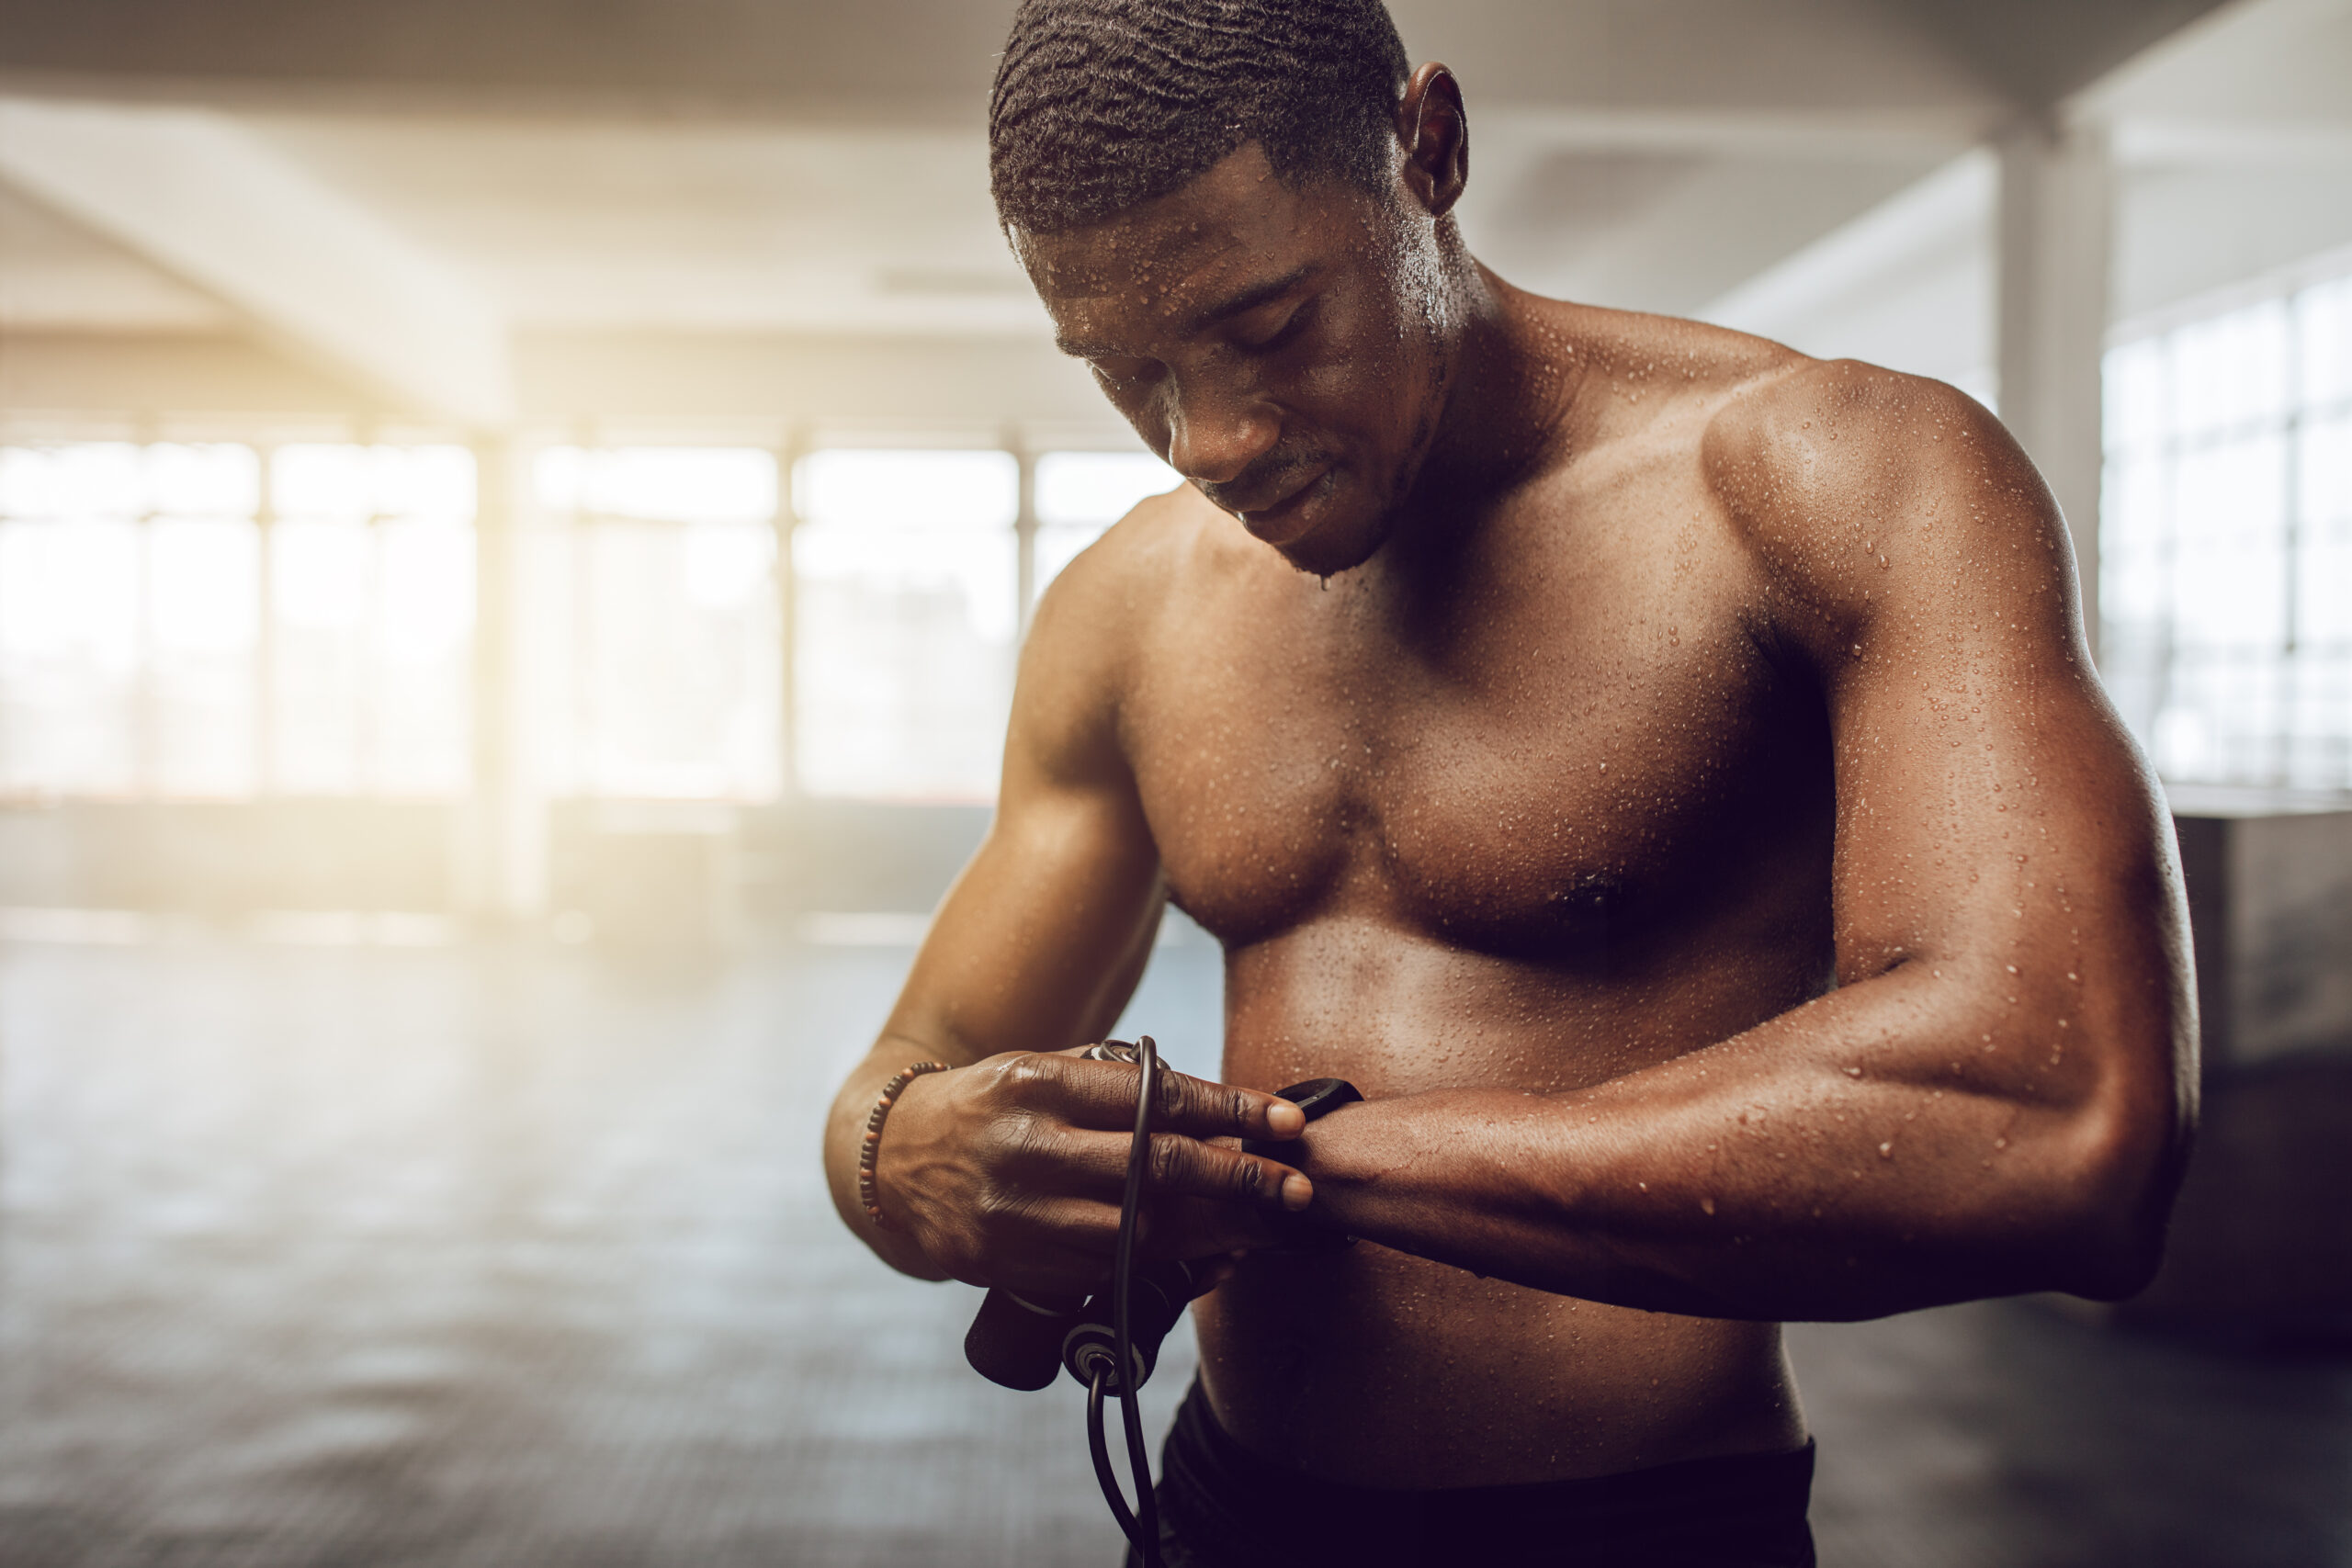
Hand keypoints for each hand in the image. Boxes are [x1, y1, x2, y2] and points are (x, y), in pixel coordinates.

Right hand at [871, 1047, 1310, 1293]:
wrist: (891, 1160)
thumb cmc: (988, 1106)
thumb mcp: (1037, 1070)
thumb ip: (1112, 1085)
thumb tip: (1209, 1107)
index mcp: (1037, 1083)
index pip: (1154, 1096)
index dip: (1229, 1111)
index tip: (1286, 1122)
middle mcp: (1026, 1146)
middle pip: (1155, 1167)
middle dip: (1239, 1179)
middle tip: (1298, 1188)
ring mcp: (1016, 1212)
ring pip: (1136, 1229)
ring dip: (1205, 1230)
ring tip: (1256, 1225)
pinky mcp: (1009, 1263)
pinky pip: (1104, 1268)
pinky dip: (1157, 1262)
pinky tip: (1197, 1254)